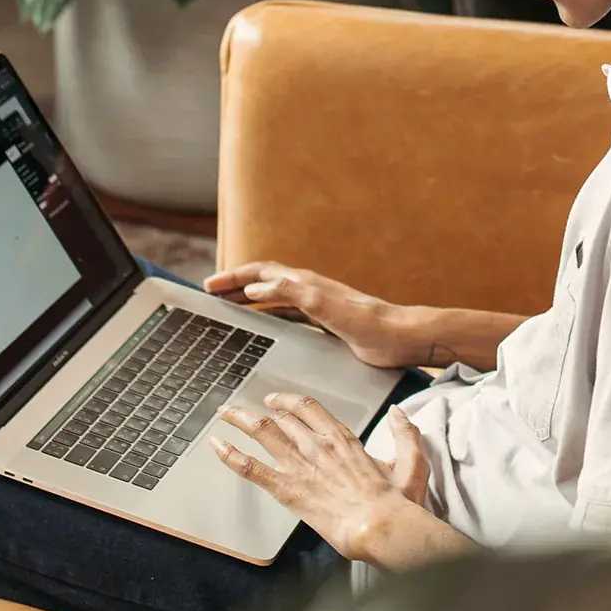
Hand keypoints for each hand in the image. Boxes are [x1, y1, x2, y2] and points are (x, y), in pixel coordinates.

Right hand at [204, 262, 420, 367]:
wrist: (400, 337)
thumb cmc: (369, 323)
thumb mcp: (326, 307)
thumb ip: (292, 294)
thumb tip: (255, 288)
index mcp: (306, 283)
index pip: (261, 273)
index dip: (234, 277)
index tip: (209, 285)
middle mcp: (309, 289)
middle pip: (264, 280)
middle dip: (236, 284)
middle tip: (210, 292)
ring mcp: (316, 305)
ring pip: (273, 296)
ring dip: (249, 298)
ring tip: (227, 305)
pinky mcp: (324, 322)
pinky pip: (286, 313)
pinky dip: (267, 314)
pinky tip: (262, 325)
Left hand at [212, 394, 434, 562]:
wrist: (379, 527)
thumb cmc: (395, 503)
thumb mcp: (412, 464)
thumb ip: (406, 435)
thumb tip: (399, 414)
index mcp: (343, 438)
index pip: (308, 408)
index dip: (288, 401)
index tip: (276, 400)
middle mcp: (317, 445)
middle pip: (281, 417)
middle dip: (258, 409)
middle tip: (241, 409)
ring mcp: (301, 465)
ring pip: (263, 432)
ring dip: (240, 420)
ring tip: (224, 413)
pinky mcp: (289, 489)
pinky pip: (253, 468)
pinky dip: (231, 455)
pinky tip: (217, 446)